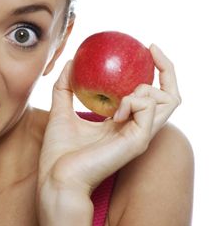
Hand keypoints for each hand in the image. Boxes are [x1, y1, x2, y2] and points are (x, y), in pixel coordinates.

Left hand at [37, 44, 180, 219]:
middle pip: (170, 97)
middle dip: (167, 69)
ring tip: (120, 96)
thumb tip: (70, 62)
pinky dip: (134, 100)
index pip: (151, 95)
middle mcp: (136, 128)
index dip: (155, 71)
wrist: (56, 177)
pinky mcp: (138, 141)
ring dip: (145, 88)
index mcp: (123, 123)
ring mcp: (139, 135)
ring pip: (168, 101)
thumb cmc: (59, 151)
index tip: (145, 49)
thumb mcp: (60, 111)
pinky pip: (149, 108)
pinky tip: (115, 110)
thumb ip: (66, 87)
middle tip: (151, 49)